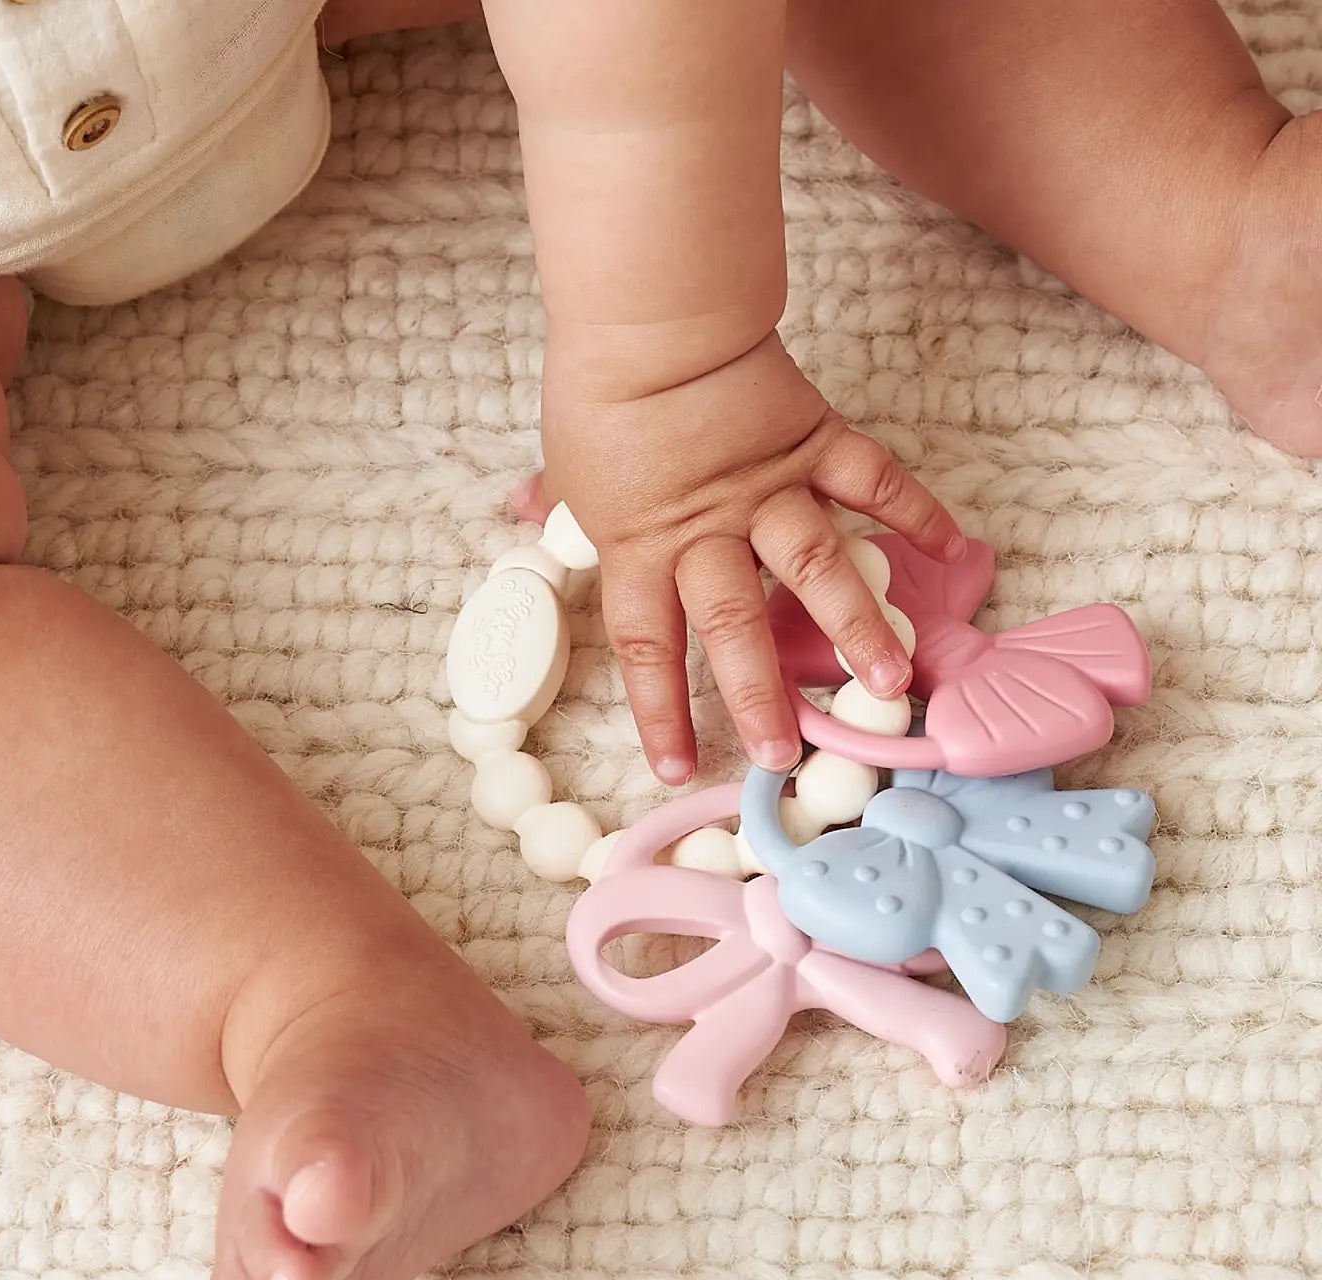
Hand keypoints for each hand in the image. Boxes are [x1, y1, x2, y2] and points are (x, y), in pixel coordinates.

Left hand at [540, 331, 965, 783]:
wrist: (652, 319)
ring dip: (856, 627)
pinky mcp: (814, 443)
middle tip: (784, 752)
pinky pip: (874, 482)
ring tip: (890, 681)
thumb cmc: (600, 389)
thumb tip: (520, 507)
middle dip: (759, 694)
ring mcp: (769, 490)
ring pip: (816, 569)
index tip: (674, 765)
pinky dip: (916, 512)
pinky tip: (956, 550)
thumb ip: (555, 499)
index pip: (649, 647)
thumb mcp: (566, 460)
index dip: (660, 710)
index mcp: (643, 546)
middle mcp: (709, 533)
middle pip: (734, 627)